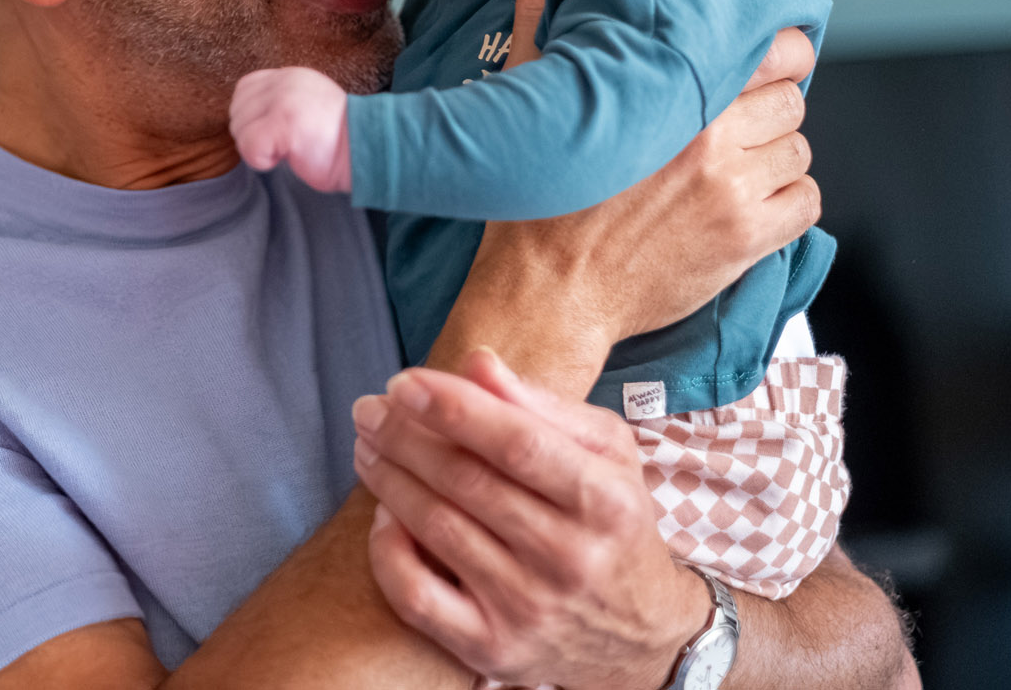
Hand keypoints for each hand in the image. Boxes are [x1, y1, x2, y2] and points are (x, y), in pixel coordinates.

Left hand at [230, 67, 351, 192]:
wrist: (371, 149)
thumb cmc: (339, 140)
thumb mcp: (308, 106)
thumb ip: (279, 103)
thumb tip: (246, 119)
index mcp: (290, 76)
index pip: (245, 88)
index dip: (250, 115)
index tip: (274, 132)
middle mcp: (284, 81)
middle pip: (237, 111)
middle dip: (252, 135)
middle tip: (282, 146)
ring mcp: (283, 99)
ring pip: (240, 129)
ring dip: (258, 149)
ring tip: (289, 150)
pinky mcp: (283, 121)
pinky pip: (249, 145)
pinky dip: (261, 160)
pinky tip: (286, 157)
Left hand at [354, 349, 710, 689]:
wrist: (642, 634)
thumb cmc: (612, 522)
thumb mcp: (604, 453)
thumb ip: (540, 405)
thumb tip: (476, 362)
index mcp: (605, 500)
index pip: (519, 444)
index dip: (454, 409)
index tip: (403, 382)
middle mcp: (569, 558)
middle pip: (467, 482)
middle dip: (405, 437)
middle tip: (369, 409)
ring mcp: (529, 609)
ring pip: (437, 530)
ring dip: (389, 479)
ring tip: (368, 445)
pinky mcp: (493, 648)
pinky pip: (418, 597)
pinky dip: (387, 550)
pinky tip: (383, 515)